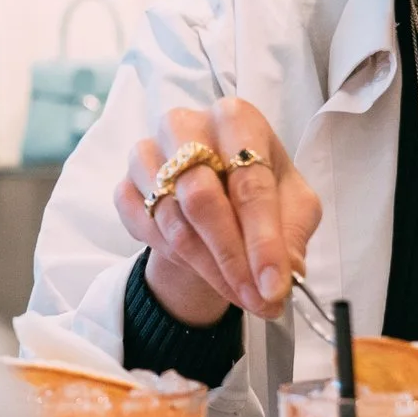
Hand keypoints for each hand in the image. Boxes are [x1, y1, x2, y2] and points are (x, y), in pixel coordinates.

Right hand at [112, 99, 324, 324]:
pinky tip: (198, 265)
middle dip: (231, 257)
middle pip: (201, 197)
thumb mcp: (292, 208)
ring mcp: (149, 152)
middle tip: (253, 298)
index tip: (274, 286)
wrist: (212, 199)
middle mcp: (187, 125)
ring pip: (170, 218)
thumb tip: (287, 277)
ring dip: (205, 266)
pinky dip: (171, 254)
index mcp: (237, 119)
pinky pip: (141, 226)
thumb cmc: (257, 192)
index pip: (249, 183)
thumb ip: (292, 237)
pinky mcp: (125, 182)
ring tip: (235, 291)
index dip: (263, 241)